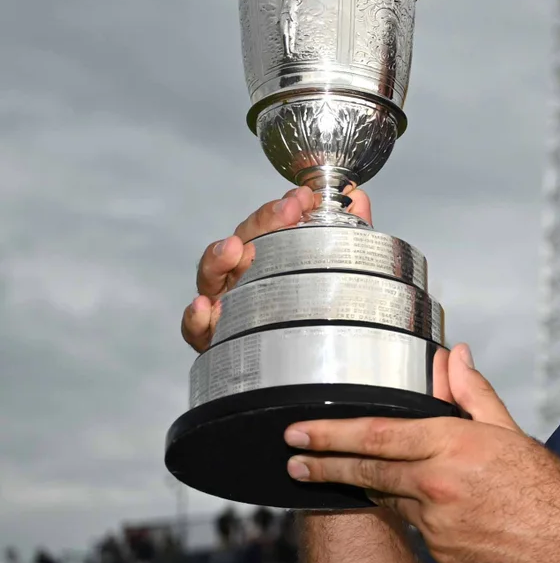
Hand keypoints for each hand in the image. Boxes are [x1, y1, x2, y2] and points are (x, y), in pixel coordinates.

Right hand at [182, 185, 370, 351]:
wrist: (308, 366)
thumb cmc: (314, 312)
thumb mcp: (338, 269)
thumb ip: (348, 232)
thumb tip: (359, 196)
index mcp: (267, 258)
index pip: (268, 225)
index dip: (283, 208)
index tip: (304, 197)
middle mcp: (243, 277)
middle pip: (242, 241)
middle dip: (263, 222)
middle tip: (287, 210)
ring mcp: (224, 305)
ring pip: (211, 276)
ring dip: (219, 258)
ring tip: (233, 249)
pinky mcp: (212, 338)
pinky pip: (196, 327)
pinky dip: (196, 316)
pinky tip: (205, 307)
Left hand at [283, 344, 559, 562]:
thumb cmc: (551, 486)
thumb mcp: (511, 432)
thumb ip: (471, 394)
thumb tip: (450, 356)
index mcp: (453, 446)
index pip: (376, 435)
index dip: (331, 434)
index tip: (297, 432)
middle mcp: (437, 486)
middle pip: (366, 473)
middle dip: (325, 465)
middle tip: (293, 461)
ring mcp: (436, 526)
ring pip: (393, 502)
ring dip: (377, 490)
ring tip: (357, 480)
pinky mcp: (444, 556)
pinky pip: (419, 532)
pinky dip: (420, 518)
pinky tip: (440, 513)